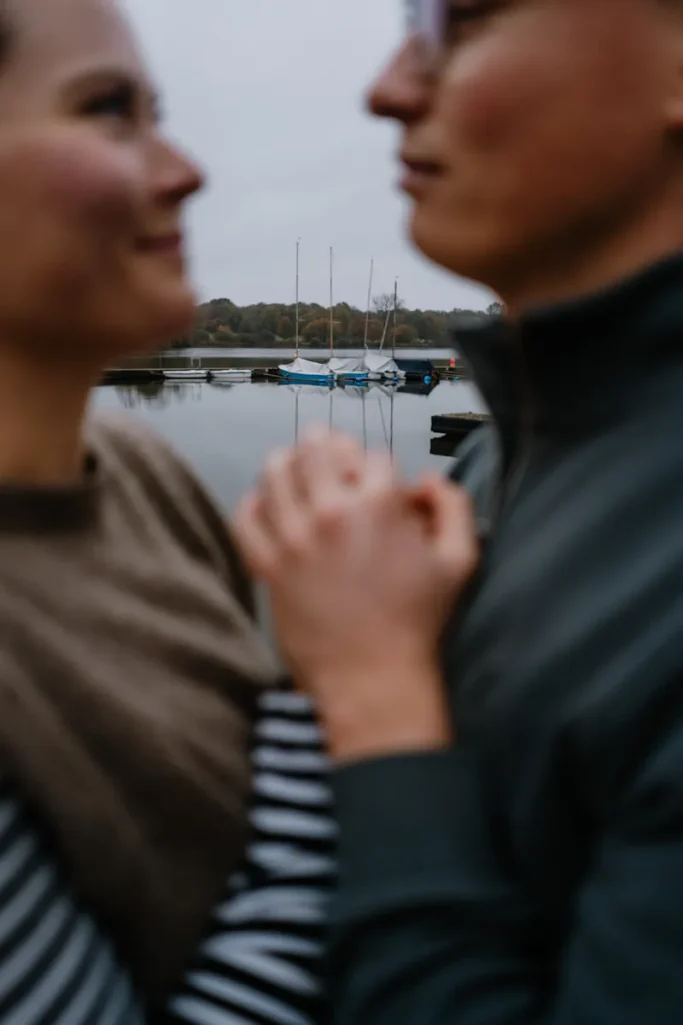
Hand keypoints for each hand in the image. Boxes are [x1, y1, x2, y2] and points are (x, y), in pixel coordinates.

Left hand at [234, 430, 478, 758]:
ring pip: (275, 474)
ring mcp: (295, 538)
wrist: (374, 678)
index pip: (371, 456)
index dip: (375, 464)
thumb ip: (453, 506)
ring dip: (285, 462)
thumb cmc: (419, 622)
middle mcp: (333, 512)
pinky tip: (264, 504)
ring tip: (290, 464)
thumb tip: (425, 480)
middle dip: (325, 444)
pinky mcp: (269, 566)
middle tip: (324, 446)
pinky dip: (252, 504)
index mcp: (380, 505)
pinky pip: (246, 518)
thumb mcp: (459, 560)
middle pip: (317, 450)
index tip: (374, 480)